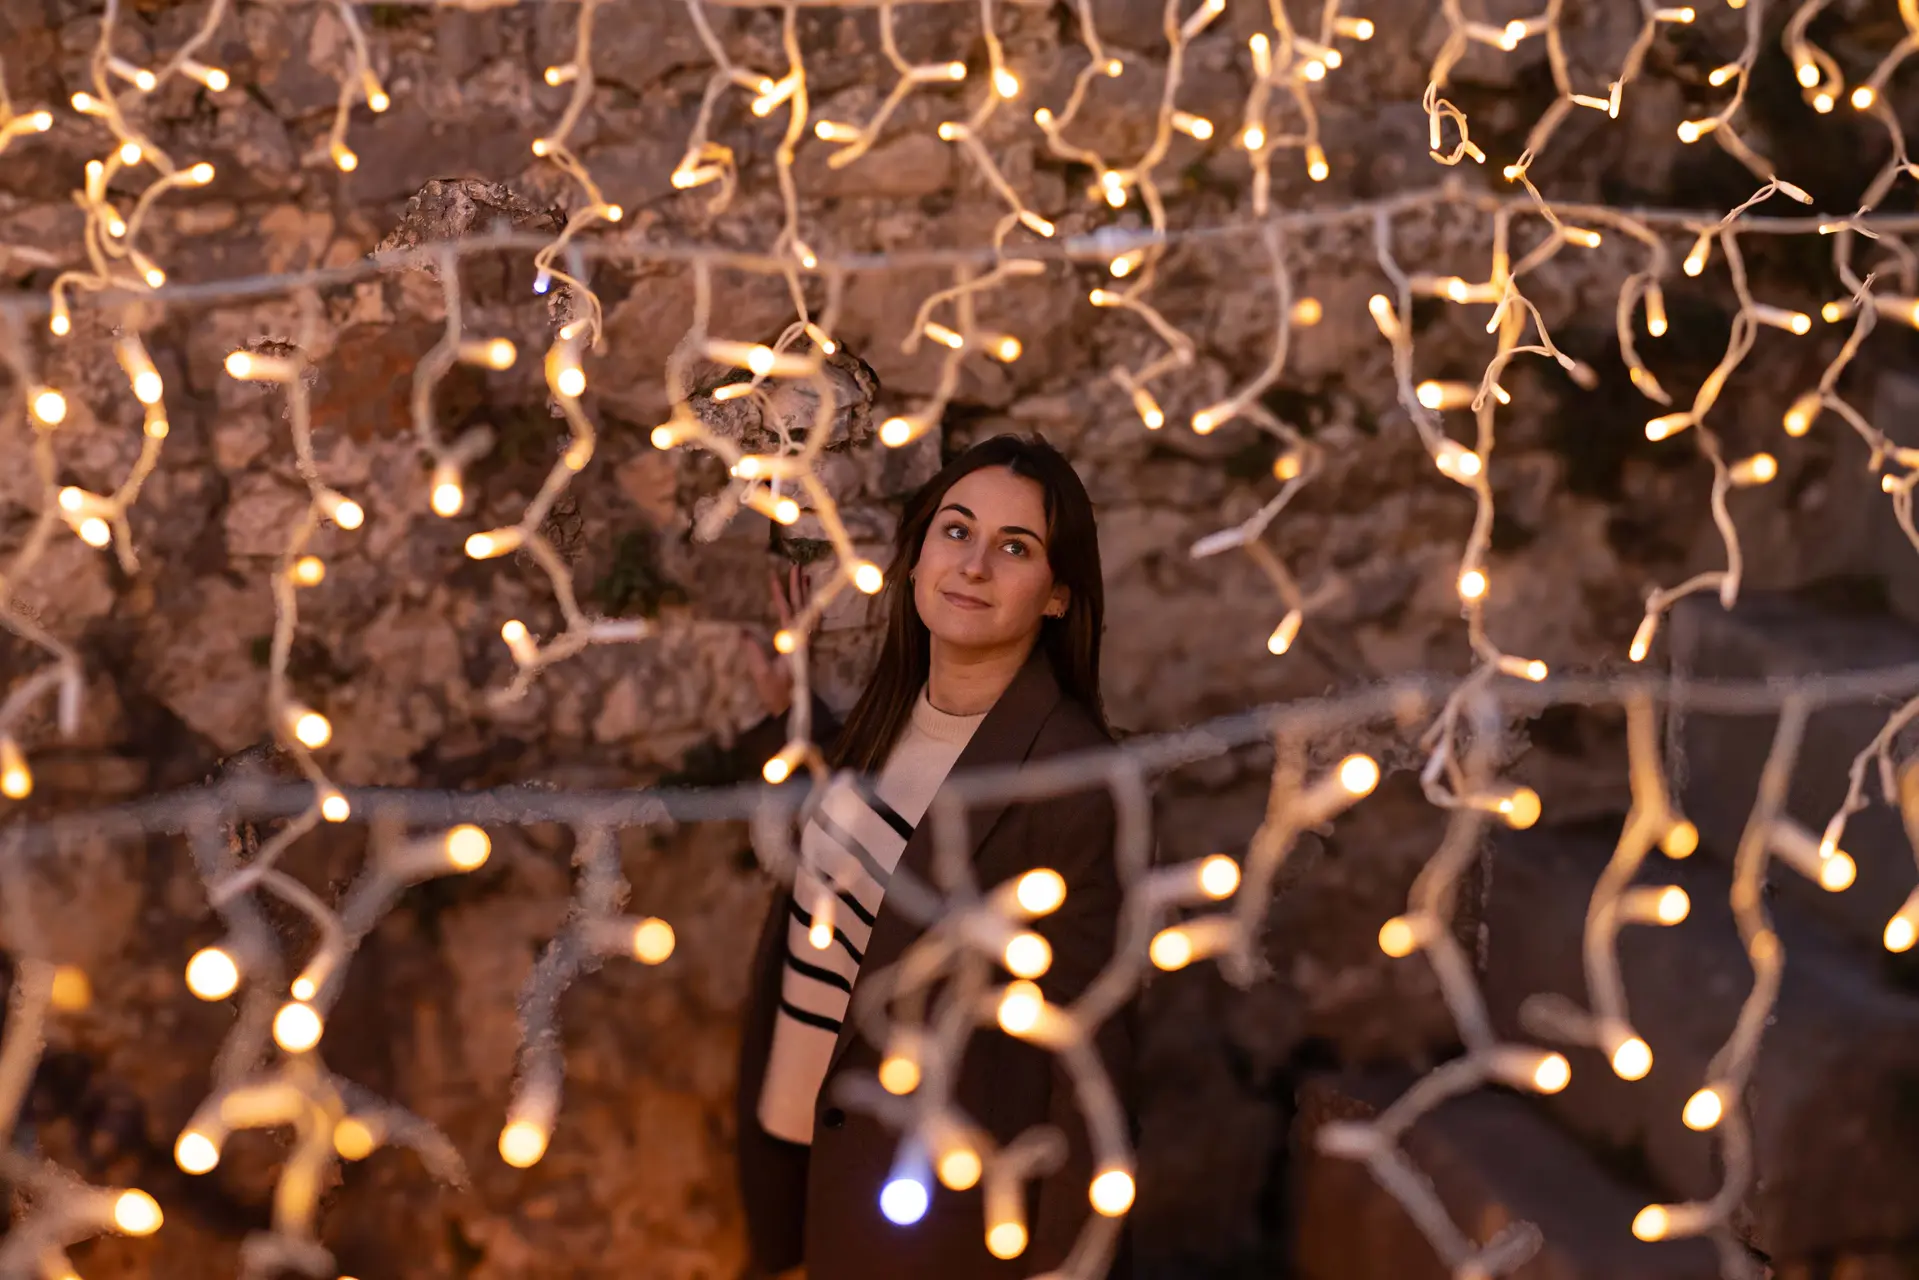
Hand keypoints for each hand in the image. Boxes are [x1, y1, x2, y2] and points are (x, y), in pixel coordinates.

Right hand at [739, 564, 808, 719]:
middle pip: (802, 607)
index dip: (780, 594)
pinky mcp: (802, 647)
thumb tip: (743, 631)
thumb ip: (754, 653)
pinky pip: (807, 621)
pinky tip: (804, 602)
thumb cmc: (777, 693)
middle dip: (798, 586)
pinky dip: (807, 607)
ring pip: (807, 612)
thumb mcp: (762, 674)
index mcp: (793, 642)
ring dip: (805, 594)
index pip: (787, 612)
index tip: (774, 576)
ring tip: (805, 576)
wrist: (794, 708)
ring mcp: (804, 642)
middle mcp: (802, 639)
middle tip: (798, 565)